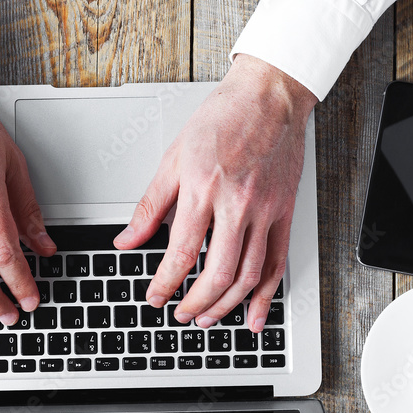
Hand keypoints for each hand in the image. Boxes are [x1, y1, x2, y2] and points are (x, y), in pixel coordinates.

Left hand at [114, 55, 316, 331]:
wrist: (269, 94)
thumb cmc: (222, 119)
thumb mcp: (173, 157)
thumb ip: (150, 205)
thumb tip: (126, 240)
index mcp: (203, 188)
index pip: (181, 252)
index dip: (166, 283)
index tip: (156, 297)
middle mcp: (237, 203)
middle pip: (217, 273)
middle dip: (196, 303)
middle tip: (181, 314)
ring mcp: (265, 210)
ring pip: (247, 275)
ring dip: (226, 305)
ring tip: (207, 318)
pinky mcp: (285, 213)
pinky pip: (277, 263)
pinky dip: (266, 296)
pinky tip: (254, 316)